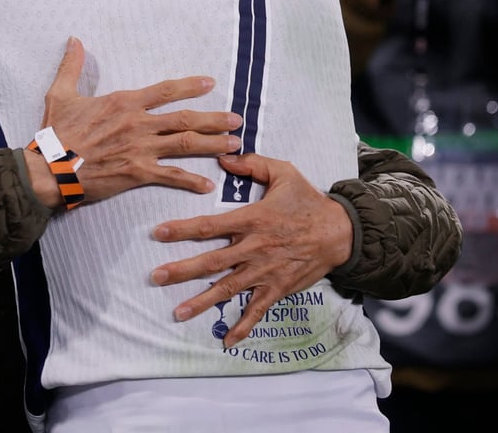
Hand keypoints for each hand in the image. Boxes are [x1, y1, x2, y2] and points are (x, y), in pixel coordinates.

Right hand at [24, 37, 243, 207]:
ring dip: (212, 144)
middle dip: (214, 119)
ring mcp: (140, 149)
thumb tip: (74, 40)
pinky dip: (191, 181)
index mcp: (124, 102)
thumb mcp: (60, 94)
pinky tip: (207, 185)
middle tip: (236, 120)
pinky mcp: (137, 173)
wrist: (49, 169)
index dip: (190, 86)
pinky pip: (171, 176)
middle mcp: (138, 123)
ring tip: (234, 145)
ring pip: (185, 144)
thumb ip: (72, 66)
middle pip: (185, 119)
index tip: (210, 84)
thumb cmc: (55, 134)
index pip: (165, 90)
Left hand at [149, 153, 351, 347]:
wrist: (341, 232)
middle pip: (212, 261)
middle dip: (182, 270)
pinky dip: (243, 326)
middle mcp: (254, 248)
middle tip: (157, 277)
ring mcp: (265, 272)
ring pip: (227, 289)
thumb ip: (252, 164)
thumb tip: (223, 157)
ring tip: (177, 313)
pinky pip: (257, 310)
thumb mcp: (283, 172)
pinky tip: (226, 340)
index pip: (210, 226)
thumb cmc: (308, 201)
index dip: (183, 229)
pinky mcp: (277, 288)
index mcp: (252, 220)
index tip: (159, 233)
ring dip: (201, 301)